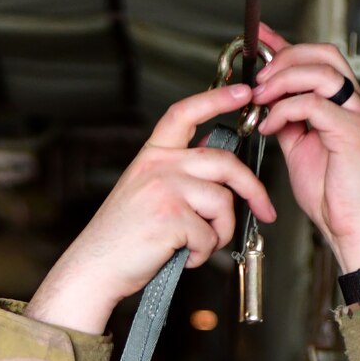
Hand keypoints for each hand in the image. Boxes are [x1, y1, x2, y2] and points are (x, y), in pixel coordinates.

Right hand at [25, 84, 276, 333]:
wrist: (95, 267)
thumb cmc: (121, 238)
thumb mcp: (145, 191)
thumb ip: (177, 173)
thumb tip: (217, 168)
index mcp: (152, 155)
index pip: (185, 113)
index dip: (217, 98)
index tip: (243, 93)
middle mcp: (158, 166)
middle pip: (224, 162)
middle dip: (253, 189)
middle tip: (264, 208)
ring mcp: (164, 189)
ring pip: (222, 203)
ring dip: (220, 232)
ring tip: (199, 245)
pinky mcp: (171, 218)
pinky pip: (210, 235)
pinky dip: (203, 254)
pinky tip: (184, 257)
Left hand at [253, 23, 359, 270]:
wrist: (354, 228)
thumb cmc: (335, 197)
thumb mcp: (300, 151)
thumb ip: (289, 123)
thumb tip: (268, 105)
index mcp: (344, 106)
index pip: (318, 59)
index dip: (286, 44)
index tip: (260, 38)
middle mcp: (355, 105)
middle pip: (324, 54)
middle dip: (286, 58)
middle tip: (259, 80)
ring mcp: (358, 116)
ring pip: (320, 72)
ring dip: (283, 80)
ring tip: (261, 100)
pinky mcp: (352, 132)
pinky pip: (315, 104)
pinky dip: (286, 109)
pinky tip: (271, 126)